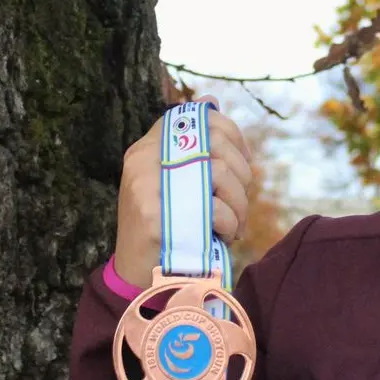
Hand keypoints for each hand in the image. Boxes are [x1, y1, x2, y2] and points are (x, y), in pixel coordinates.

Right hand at [112, 97, 255, 289]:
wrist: (136, 276)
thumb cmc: (163, 226)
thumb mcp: (170, 181)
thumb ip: (189, 146)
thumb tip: (209, 102)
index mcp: (146, 147)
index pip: (201, 120)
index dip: (233, 136)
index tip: (243, 162)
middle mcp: (142, 159)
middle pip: (217, 144)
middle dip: (242, 174)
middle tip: (241, 202)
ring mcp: (145, 186)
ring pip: (220, 173)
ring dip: (239, 204)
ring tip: (235, 224)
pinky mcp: (156, 217)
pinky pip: (213, 209)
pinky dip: (227, 224)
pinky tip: (222, 237)